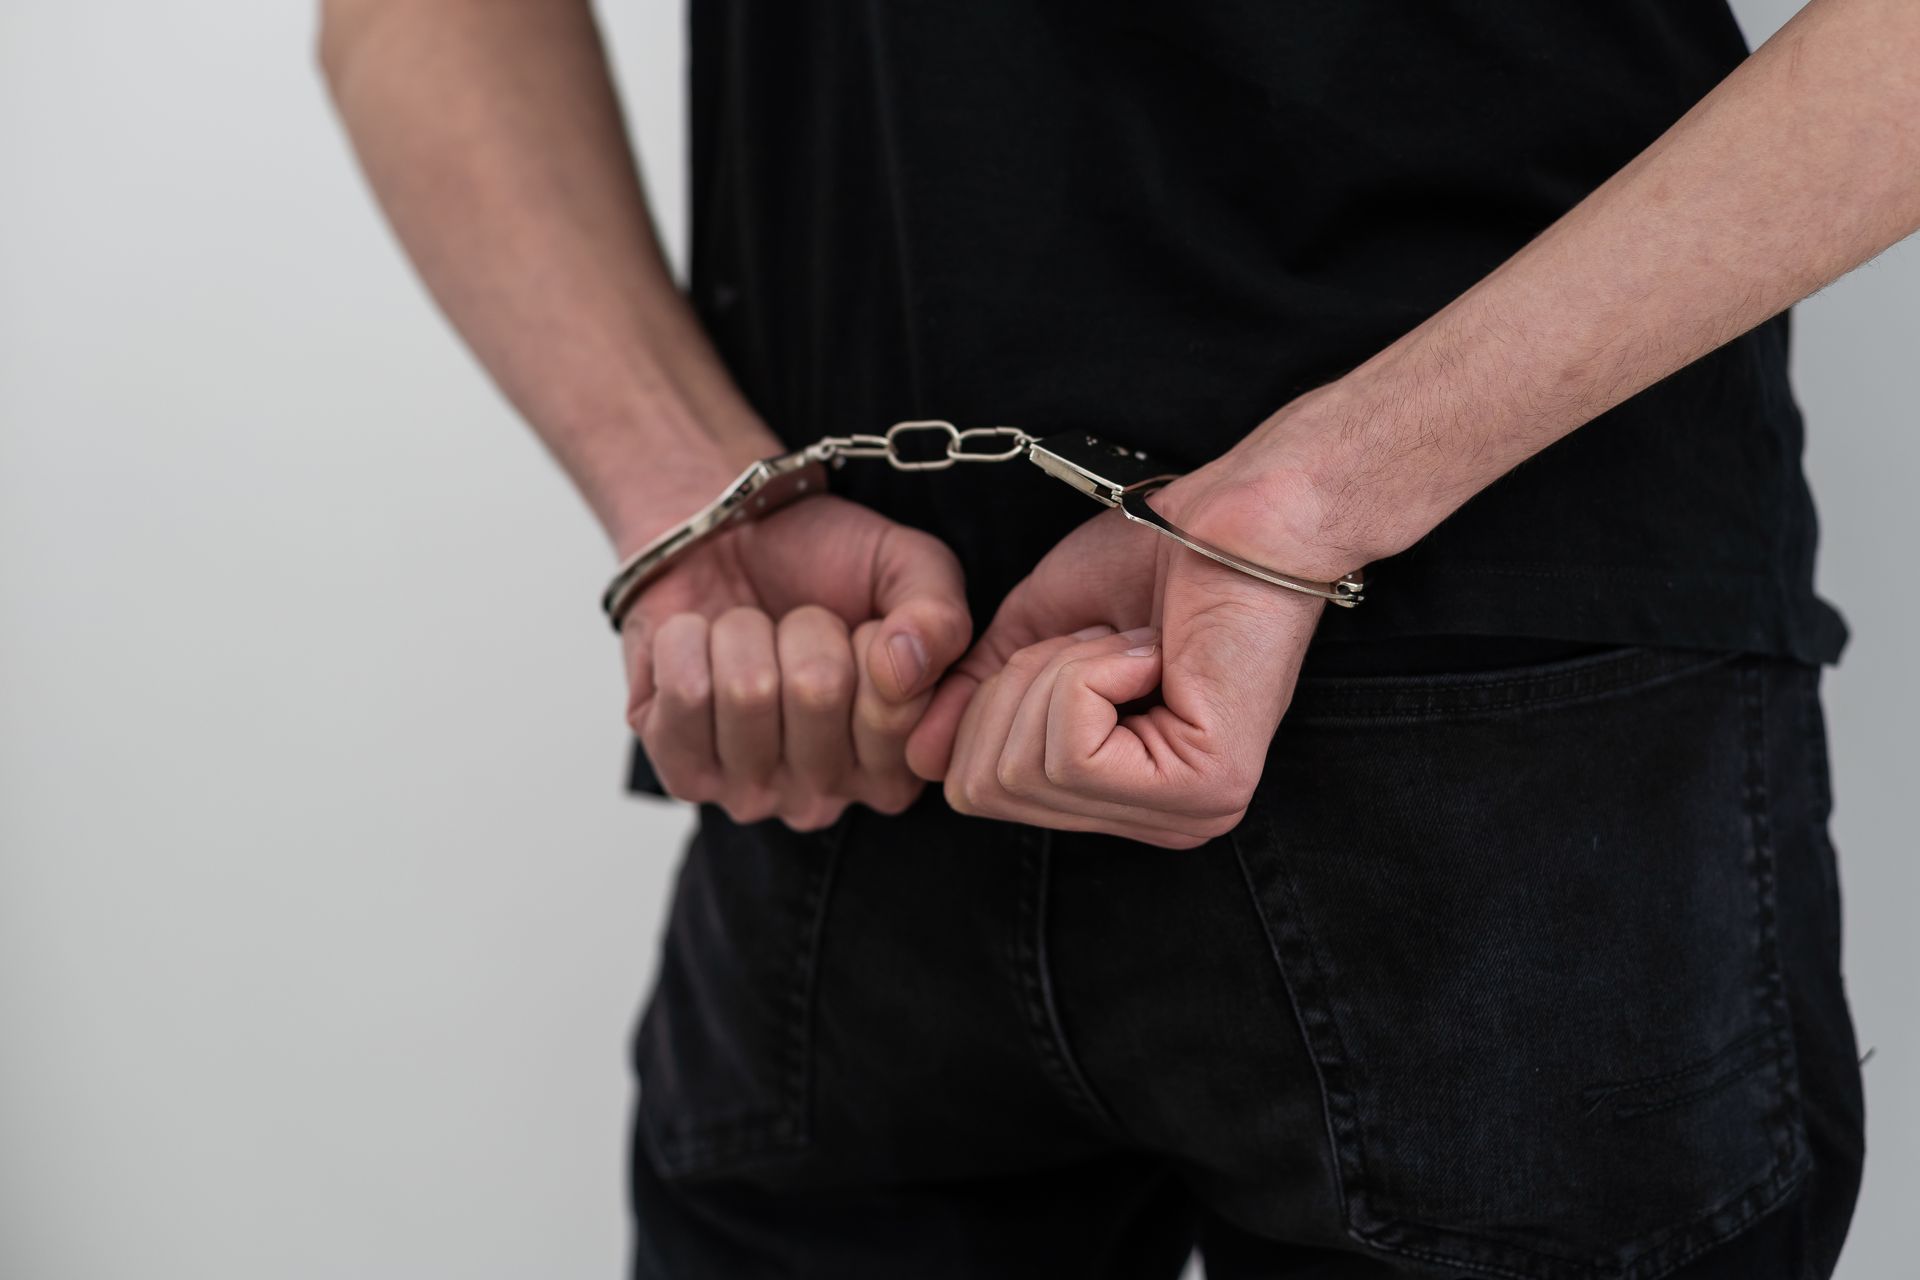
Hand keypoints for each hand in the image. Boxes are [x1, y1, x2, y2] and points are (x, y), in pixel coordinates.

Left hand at [623, 495, 968, 829]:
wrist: (725, 539)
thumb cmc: (824, 565)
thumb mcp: (908, 568)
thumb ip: (939, 614)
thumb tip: (905, 668)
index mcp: (899, 762)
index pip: (897, 707)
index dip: (876, 637)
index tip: (859, 628)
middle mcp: (830, 795)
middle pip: (816, 691)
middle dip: (803, 627)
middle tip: (793, 626)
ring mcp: (751, 793)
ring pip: (745, 690)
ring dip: (742, 631)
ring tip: (748, 635)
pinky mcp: (683, 773)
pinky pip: (684, 691)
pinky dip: (686, 639)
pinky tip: (700, 647)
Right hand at [905, 470, 1335, 848]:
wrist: (1241, 516)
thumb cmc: (1155, 557)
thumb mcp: (1035, 633)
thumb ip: (975, 697)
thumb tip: (918, 756)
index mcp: (1122, 798)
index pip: (980, 792)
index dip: (989, 702)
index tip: (1066, 642)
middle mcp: (1158, 825)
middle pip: (988, 787)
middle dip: (1018, 686)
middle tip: (1098, 638)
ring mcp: (1184, 816)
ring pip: (1027, 766)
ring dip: (1061, 671)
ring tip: (1130, 641)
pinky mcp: (1203, 789)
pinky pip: (1074, 748)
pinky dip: (1091, 674)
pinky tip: (1152, 652)